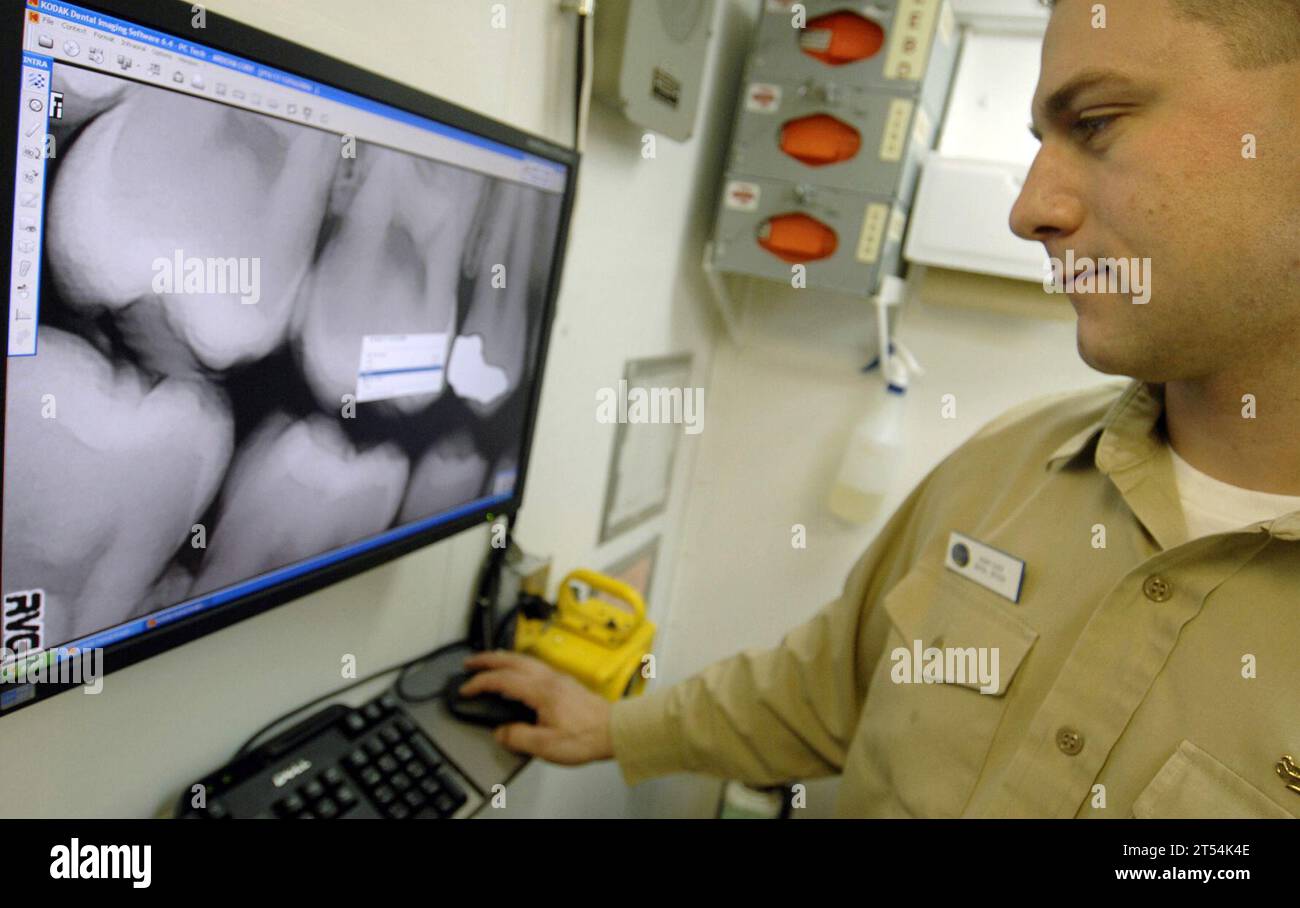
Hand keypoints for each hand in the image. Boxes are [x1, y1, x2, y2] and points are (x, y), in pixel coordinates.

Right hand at [459, 650, 614, 764]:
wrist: (615, 730)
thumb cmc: (586, 737)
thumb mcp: (546, 745)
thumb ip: (518, 737)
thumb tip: (500, 732)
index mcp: (540, 691)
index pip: (502, 679)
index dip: (479, 683)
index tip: (466, 688)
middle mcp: (548, 678)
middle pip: (511, 660)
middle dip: (487, 659)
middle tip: (469, 663)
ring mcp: (557, 678)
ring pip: (523, 659)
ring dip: (502, 659)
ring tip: (489, 663)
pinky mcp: (564, 682)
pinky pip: (534, 665)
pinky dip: (517, 664)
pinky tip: (517, 673)